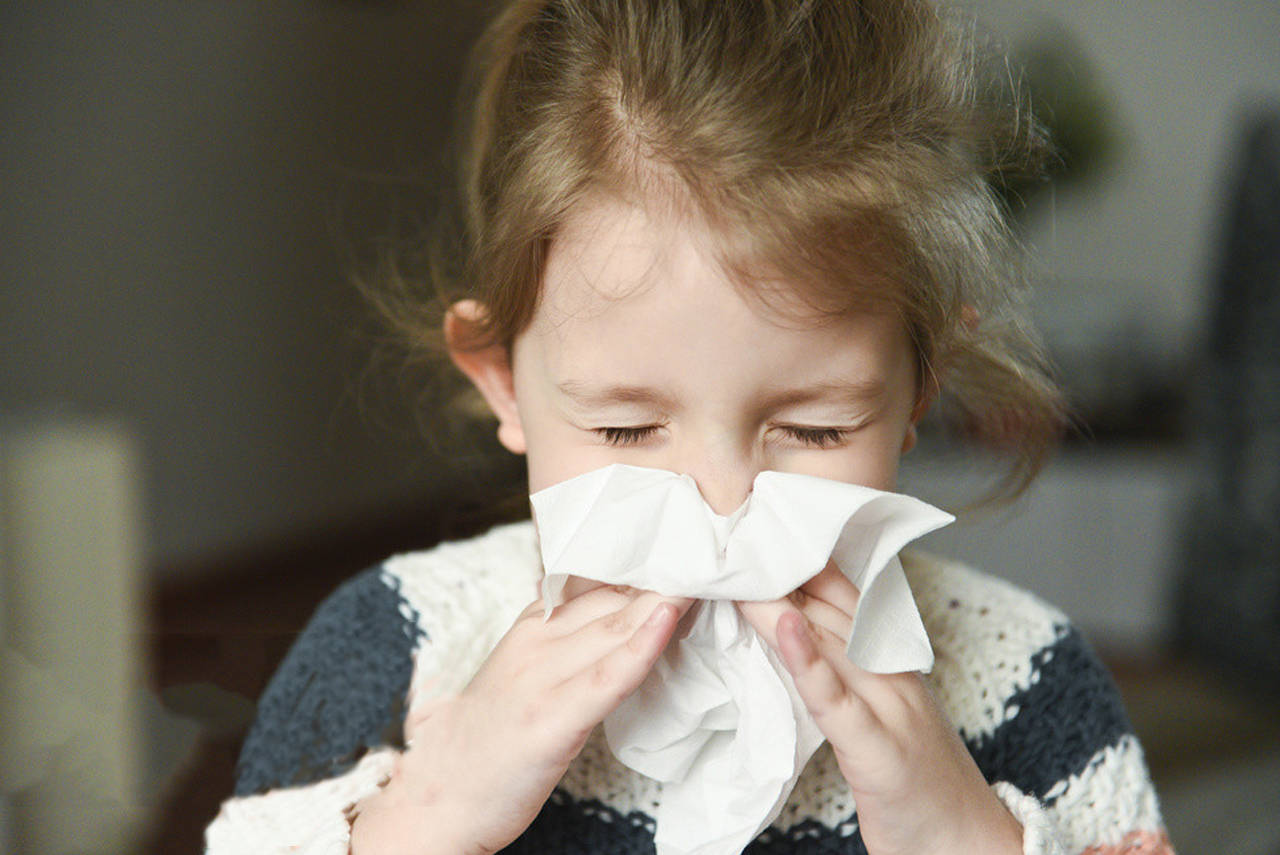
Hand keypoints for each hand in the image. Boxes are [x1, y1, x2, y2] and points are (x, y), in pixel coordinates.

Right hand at [351, 585, 691, 854]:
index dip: (647, 564)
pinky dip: (642, 644)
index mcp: (530, 626)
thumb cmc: (484, 741)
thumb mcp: (519, 673)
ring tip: (710, 569)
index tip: (690, 544)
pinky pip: (607, 676)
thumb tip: (614, 614)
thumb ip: (560, 640)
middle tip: (713, 551)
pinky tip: (669, 617)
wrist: (434, 797)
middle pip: (614, 597)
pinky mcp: (550, 720)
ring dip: (667, 596)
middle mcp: (535, 641)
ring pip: (616, 624)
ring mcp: (541, 678)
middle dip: (666, 574)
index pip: (600, 581)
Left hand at [737, 564, 1022, 854]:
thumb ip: (842, 672)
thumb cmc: (915, 782)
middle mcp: (894, 673)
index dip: (800, 560)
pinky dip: (808, 662)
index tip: (757, 531)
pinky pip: (837, 701)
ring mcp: (892, 710)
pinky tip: (784, 628)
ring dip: (781, 602)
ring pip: (831, 641)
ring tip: (741, 568)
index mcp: (893, 660)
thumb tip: (789, 631)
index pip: (844, 594)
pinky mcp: (880, 752)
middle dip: (780, 572)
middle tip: (733, 536)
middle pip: (831, 608)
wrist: (969, 846)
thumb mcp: (879, 714)